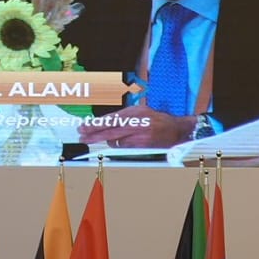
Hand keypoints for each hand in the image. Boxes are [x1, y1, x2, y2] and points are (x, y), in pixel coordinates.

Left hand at [78, 105, 193, 148]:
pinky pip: (124, 147)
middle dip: (94, 134)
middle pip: (109, 129)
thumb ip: (122, 118)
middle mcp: (136, 121)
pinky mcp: (143, 143)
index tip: (84, 127)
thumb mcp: (138, 112)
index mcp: (133, 111)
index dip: (95, 124)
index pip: (110, 118)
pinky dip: (120, 146)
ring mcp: (139, 133)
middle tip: (82, 137)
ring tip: (103, 139)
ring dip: (108, 141)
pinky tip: (119, 143)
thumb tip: (104, 124)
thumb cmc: (155, 120)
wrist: (175, 129)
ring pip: (115, 140)